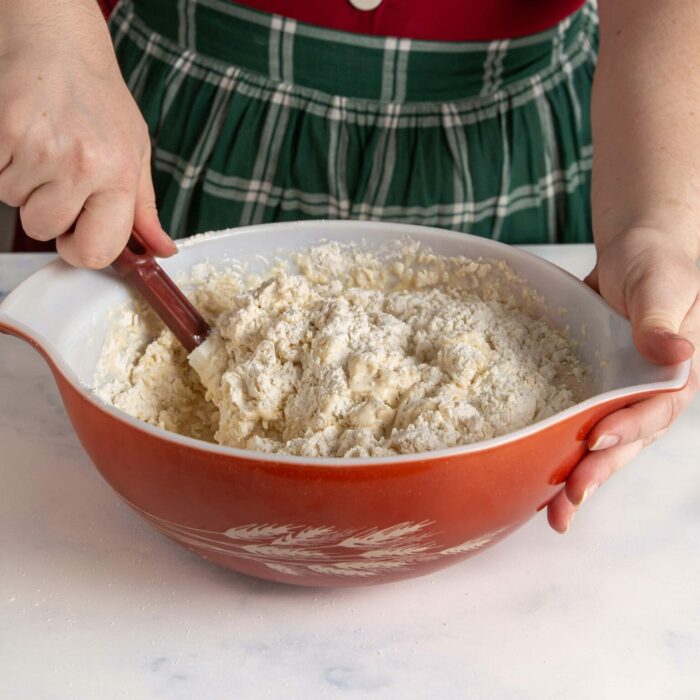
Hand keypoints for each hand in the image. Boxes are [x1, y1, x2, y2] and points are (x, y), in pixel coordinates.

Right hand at [0, 0, 175, 266]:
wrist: (59, 40)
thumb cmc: (99, 98)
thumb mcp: (136, 152)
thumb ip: (144, 209)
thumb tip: (161, 249)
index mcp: (121, 174)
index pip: (96, 251)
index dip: (81, 250)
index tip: (76, 235)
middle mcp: (83, 165)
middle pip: (45, 230)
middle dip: (47, 210)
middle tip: (58, 174)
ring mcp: (40, 149)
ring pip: (15, 203)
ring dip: (23, 183)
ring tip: (43, 148)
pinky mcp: (3, 133)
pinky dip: (2, 164)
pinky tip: (22, 138)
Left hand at [548, 227, 698, 532]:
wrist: (636, 248)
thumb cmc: (658, 259)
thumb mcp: (663, 283)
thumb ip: (661, 320)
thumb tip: (674, 354)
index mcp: (674, 373)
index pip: (656, 409)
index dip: (629, 428)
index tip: (597, 439)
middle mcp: (646, 390)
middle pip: (627, 440)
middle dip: (599, 471)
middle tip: (570, 499)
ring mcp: (616, 390)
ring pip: (600, 440)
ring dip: (579, 474)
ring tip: (554, 512)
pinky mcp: (589, 384)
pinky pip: (575, 418)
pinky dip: (560, 444)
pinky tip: (537, 470)